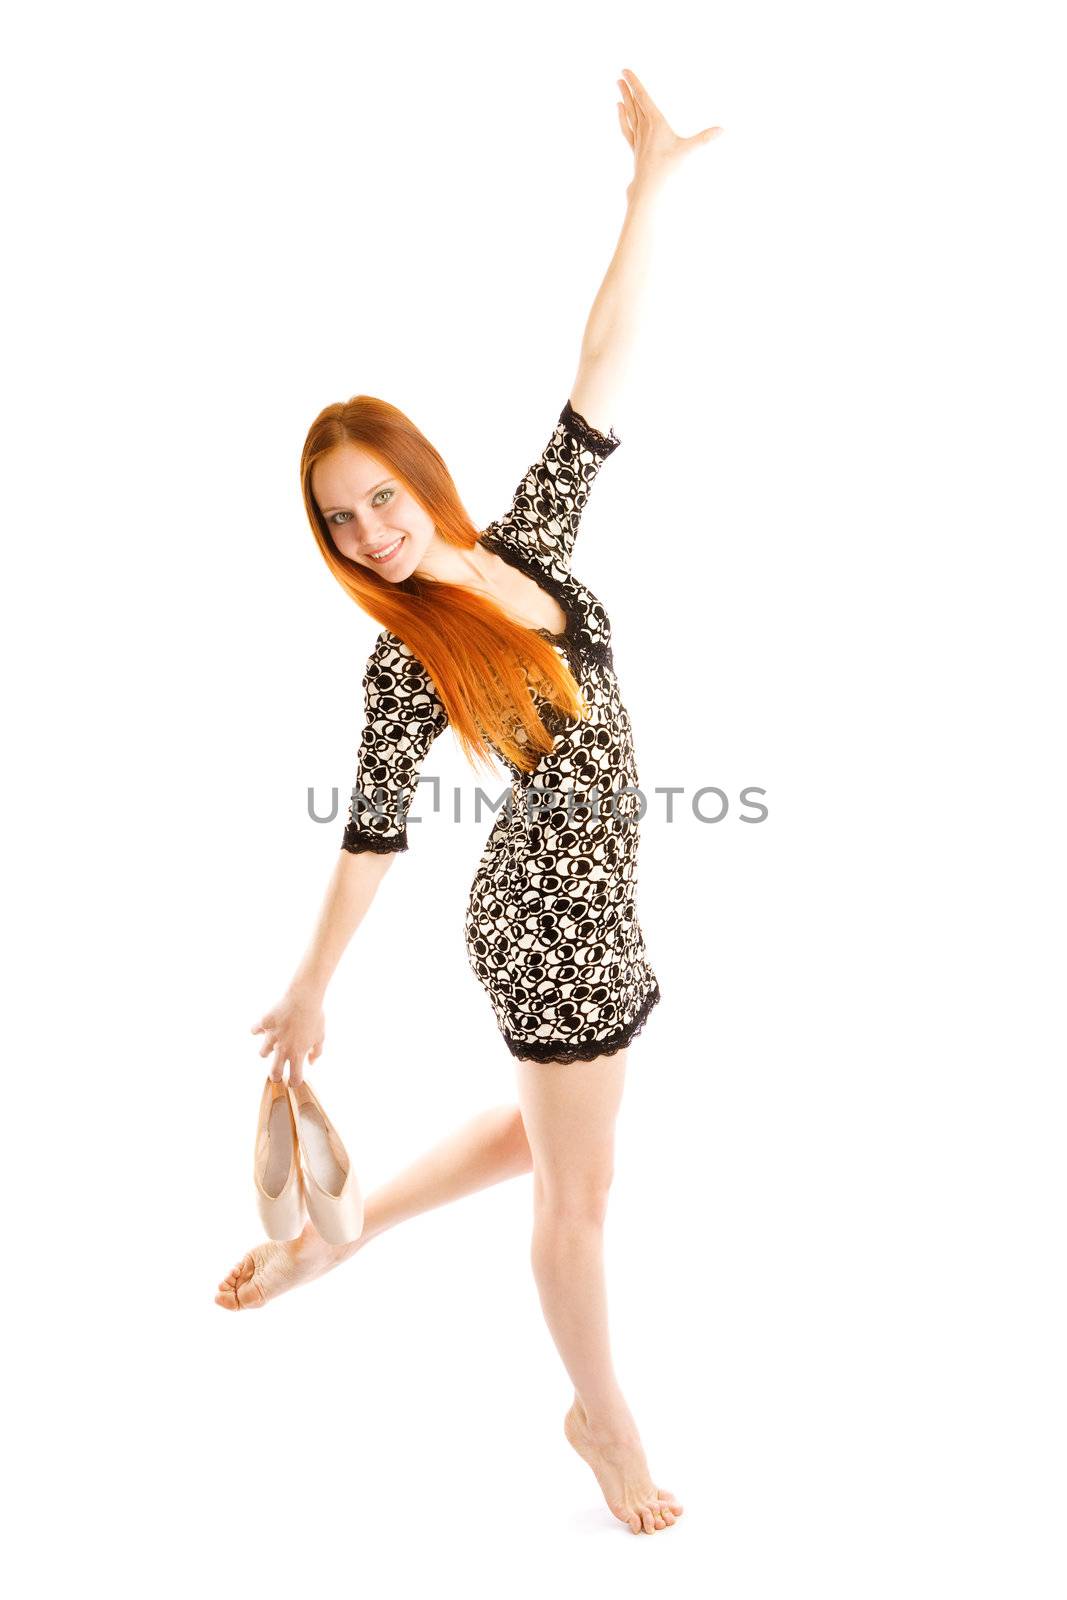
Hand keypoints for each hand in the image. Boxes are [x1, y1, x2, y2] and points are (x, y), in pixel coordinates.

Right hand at [251, 986, 324, 1085]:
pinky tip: (263, 1027)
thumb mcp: (320, 1036)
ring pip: (263, 1053)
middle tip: (278, 1072)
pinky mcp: (265, 1024)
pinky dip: (258, 1029)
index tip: (294, 1079)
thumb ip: (316, 1052)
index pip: (295, 1078)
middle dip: (275, 1076)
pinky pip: (255, 1030)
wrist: (304, 997)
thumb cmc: (315, 1016)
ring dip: (267, 1050)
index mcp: (298, 1053)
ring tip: (273, 1043)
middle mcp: (283, 1048)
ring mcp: (272, 1036)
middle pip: (274, 1073)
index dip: (294, 1082)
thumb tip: (311, 1063)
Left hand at [616, 68, 722, 197]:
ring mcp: (638, 138)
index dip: (635, 83)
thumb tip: (722, 130)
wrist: (649, 188)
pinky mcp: (635, 147)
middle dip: (628, 88)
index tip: (625, 70)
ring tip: (618, 85)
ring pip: (629, 113)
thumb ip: (704, 138)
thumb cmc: (667, 169)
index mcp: (655, 123)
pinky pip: (626, 127)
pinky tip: (619, 109)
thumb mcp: (687, 151)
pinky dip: (622, 116)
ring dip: (624, 98)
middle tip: (621, 74)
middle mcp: (644, 127)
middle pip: (634, 103)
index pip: (643, 97)